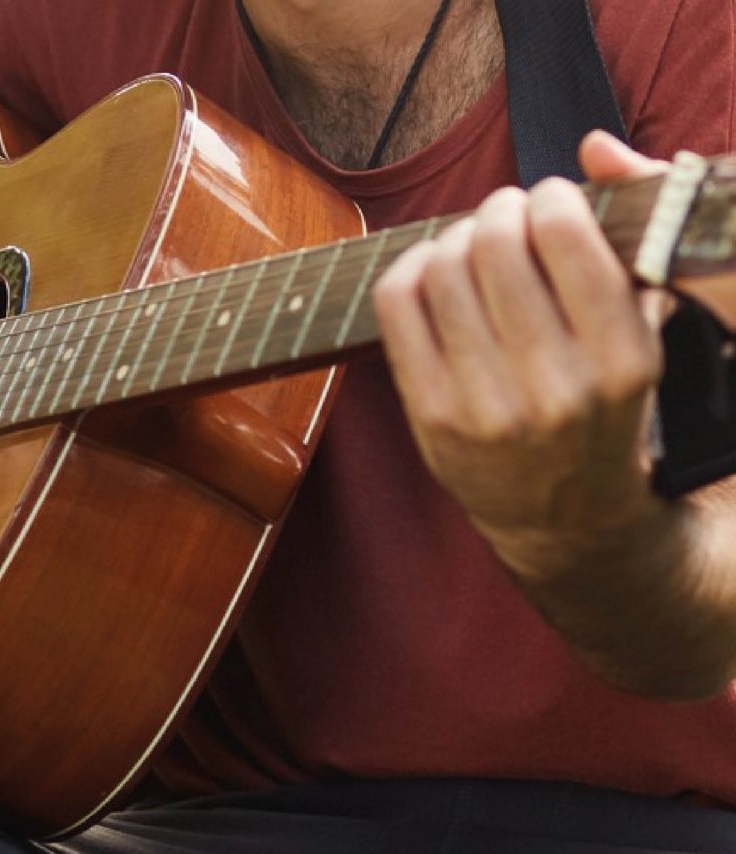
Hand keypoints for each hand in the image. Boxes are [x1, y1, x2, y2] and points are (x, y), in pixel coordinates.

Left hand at [372, 133, 669, 576]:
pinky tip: (432, 273)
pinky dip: (410, 268)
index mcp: (623, 360)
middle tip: (503, 216)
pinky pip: (397, 304)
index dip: (548, 197)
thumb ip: (638, 240)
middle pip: (495, 245)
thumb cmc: (604, 410)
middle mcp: (554, 387)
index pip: (564, 234)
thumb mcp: (643, 336)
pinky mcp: (431, 417)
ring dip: (454, 237)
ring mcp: (486, 407)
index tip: (549, 202)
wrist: (564, 517)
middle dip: (497, 211)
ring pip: (442, 269)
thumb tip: (597, 148)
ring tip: (471, 247)